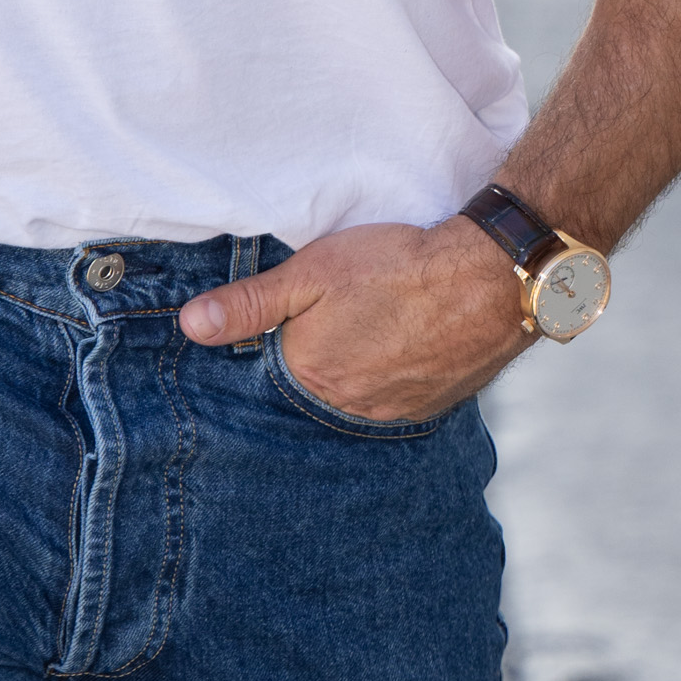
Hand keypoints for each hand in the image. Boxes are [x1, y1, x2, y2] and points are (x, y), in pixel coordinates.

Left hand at [180, 217, 531, 423]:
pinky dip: (390, 377)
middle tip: (338, 320)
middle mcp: (348, 407)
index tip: (289, 320)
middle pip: (313, 388)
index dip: (275, 342)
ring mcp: (393, 413)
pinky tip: (399, 345)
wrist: (490, 280)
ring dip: (354, 372)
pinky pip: (394, 400)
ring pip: (354, 397)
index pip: (270, 371)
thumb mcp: (311, 271)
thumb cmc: (397, 267)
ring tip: (369, 331)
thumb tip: (191, 326)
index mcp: (310, 376)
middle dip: (315, 359)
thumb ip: (250, 303)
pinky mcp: (431, 408)